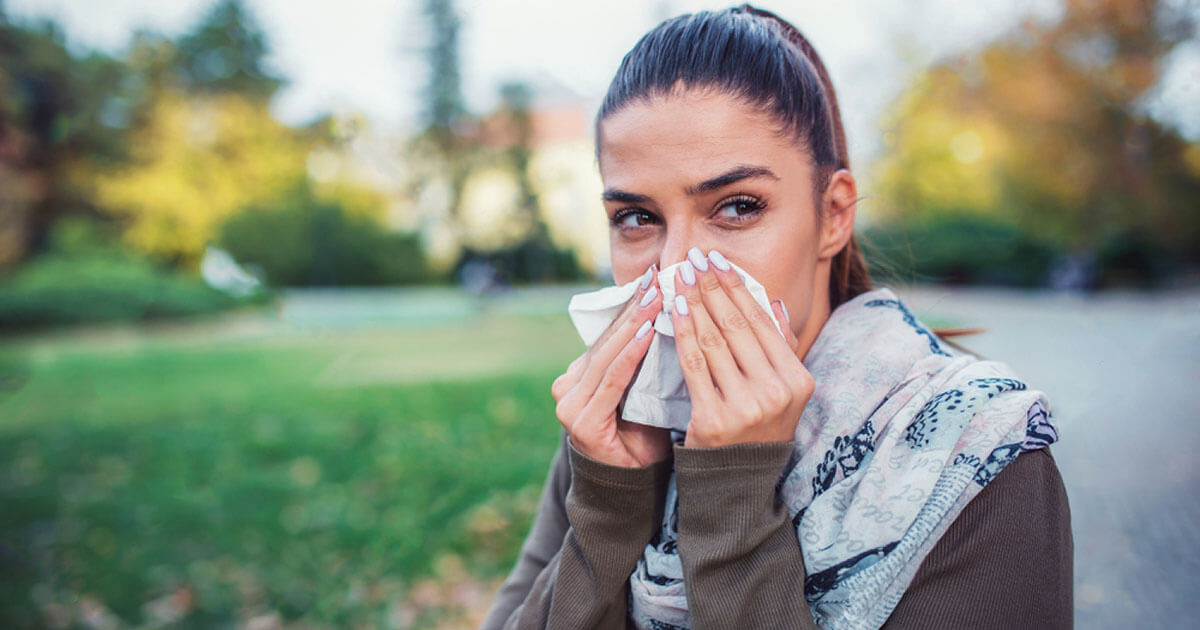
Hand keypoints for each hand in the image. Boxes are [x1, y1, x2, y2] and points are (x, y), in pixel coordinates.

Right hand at [552, 265, 671, 467]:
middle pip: (607, 341)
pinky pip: (611, 381)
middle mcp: (568, 387)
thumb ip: (645, 359)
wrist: (633, 487)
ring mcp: (570, 405)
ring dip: (634, 324)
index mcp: (580, 377)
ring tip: (655, 298)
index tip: (654, 279)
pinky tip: (647, 333)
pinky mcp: (581, 421)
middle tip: (656, 279)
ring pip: (609, 356)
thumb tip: (671, 312)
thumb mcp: (644, 390)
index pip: (609, 335)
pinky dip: (630, 355)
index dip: (632, 307)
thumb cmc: (644, 436)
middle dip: (634, 308)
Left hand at [670, 248, 813, 447]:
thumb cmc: (756, 429)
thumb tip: (773, 303)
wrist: (736, 483)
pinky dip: (682, 332)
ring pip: (714, 340)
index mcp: (798, 380)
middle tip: (693, 258)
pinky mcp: (715, 418)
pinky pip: (694, 365)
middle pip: (737, 326)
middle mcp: (777, 392)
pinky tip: (673, 309)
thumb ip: (780, 348)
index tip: (717, 260)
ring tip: (680, 277)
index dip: (737, 287)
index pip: (762, 322)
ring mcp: (747, 406)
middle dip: (712, 286)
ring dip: (694, 302)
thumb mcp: (781, 392)